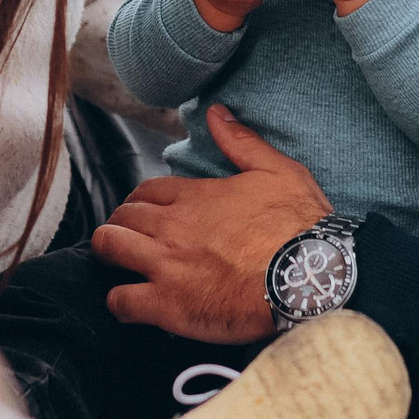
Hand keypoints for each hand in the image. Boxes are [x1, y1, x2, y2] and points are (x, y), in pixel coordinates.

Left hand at [91, 105, 329, 343]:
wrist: (309, 277)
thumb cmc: (299, 226)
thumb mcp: (278, 171)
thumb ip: (242, 142)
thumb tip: (216, 113)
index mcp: (195, 197)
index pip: (146, 192)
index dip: (141, 201)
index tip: (145, 211)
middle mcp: (173, 228)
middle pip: (122, 218)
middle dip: (121, 224)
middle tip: (129, 236)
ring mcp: (166, 267)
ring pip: (110, 249)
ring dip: (109, 253)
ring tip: (118, 262)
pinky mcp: (169, 306)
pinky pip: (121, 301)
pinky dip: (119, 301)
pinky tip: (128, 301)